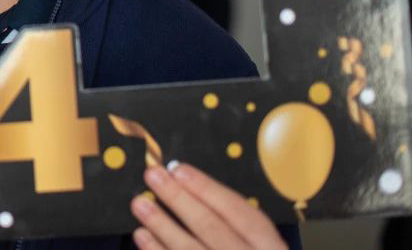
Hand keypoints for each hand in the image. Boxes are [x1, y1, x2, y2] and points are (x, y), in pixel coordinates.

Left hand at [131, 163, 286, 249]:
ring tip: (140, 204)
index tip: (179, 170)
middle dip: (179, 199)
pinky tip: (143, 236)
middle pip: (211, 228)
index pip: (240, 213)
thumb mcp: (261, 245)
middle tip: (152, 176)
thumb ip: (237, 226)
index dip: (207, 188)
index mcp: (271, 249)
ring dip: (162, 225)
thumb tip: (193, 190)